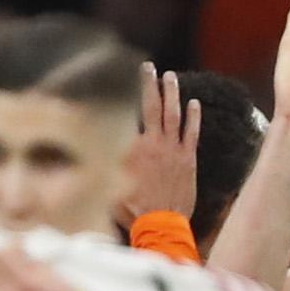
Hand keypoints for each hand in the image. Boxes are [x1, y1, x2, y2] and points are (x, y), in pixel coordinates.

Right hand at [116, 63, 200, 230]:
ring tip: (171, 77)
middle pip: (152, 106)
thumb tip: (95, 144)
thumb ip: (106, 160)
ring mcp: (173, 150)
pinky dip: (193, 117)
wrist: (160, 224)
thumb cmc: (131, 208)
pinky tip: (194, 103)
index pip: (127, 112)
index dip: (125, 94)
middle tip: (149, 66)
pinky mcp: (188, 160)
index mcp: (132, 146)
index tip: (121, 79)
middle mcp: (153, 142)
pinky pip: (192, 133)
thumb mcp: (109, 182)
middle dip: (149, 84)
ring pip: (173, 115)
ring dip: (172, 94)